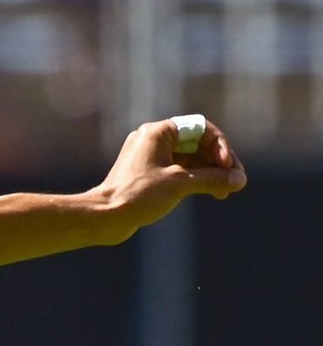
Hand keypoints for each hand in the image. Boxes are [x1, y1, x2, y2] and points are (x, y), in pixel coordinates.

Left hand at [95, 117, 246, 234]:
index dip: (219, 145)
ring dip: (211, 172)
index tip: (227, 166)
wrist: (105, 216)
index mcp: (158, 132)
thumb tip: (240, 180)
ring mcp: (150, 156)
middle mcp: (153, 139)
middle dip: (219, 161)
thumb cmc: (137, 195)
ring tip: (226, 191)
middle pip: (198, 143)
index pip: (200, 128)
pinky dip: (197, 179)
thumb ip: (213, 179)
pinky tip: (213, 192)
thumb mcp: (180, 184)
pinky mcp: (149, 173)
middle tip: (235, 181)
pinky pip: (180, 170)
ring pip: (191, 158)